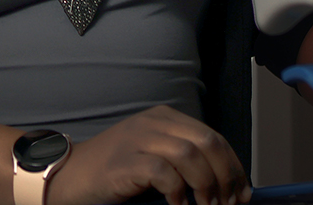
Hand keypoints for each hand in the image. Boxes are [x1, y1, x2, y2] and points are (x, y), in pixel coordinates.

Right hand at [44, 106, 250, 204]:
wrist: (69, 176)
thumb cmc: (115, 173)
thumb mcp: (154, 157)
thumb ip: (185, 162)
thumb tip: (226, 185)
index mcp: (165, 118)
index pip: (214, 137)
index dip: (234, 167)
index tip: (243, 194)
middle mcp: (154, 122)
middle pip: (208, 143)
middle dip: (226, 177)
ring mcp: (138, 139)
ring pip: (190, 155)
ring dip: (206, 187)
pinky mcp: (125, 161)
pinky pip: (164, 174)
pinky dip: (178, 194)